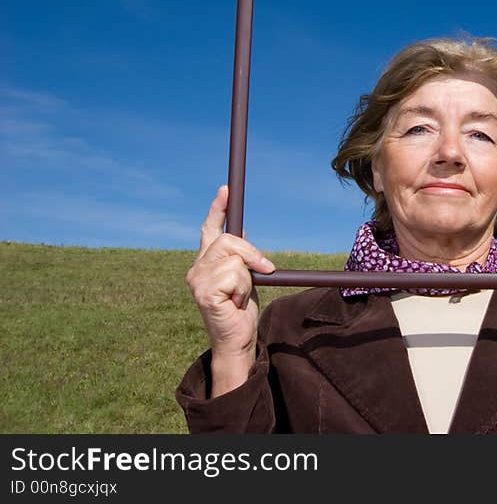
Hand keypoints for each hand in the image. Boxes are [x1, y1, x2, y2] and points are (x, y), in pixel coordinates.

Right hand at [185, 185, 275, 394]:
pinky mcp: (203, 292)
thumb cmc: (241, 311)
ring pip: (235, 259)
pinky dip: (244, 289)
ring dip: (248, 279)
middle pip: (228, 241)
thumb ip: (240, 259)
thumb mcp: (244, 278)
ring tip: (240, 297)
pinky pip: (236, 275)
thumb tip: (243, 236)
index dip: (218, 210)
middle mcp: (197, 268)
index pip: (210, 230)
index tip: (225, 190)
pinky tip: (235, 304)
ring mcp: (197, 280)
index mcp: (207, 263)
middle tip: (264, 270)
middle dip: (251, 253)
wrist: (238, 340)